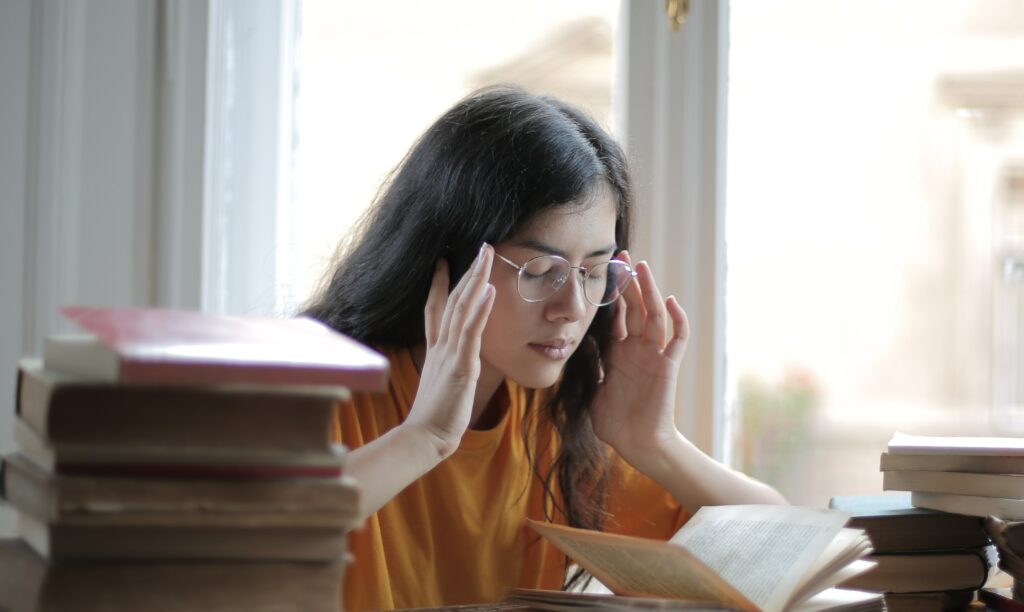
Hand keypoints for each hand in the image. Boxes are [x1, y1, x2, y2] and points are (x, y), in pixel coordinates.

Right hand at [402, 245, 495, 457]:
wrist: (424, 437)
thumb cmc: (435, 417)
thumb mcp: (441, 385)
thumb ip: (446, 369)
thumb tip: (454, 365)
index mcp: (436, 350)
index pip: (436, 309)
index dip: (440, 284)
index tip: (443, 261)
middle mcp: (441, 346)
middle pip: (453, 299)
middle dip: (467, 271)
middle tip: (480, 246)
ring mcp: (450, 353)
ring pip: (463, 308)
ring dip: (476, 279)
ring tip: (487, 255)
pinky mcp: (461, 366)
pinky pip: (471, 332)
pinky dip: (480, 309)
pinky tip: (489, 290)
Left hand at [590, 251, 689, 466]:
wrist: (635, 444)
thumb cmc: (614, 421)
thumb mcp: (590, 388)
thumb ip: (585, 365)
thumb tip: (566, 346)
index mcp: (618, 351)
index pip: (616, 314)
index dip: (611, 293)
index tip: (602, 270)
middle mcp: (637, 348)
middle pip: (635, 307)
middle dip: (629, 281)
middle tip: (623, 255)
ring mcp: (654, 355)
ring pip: (655, 315)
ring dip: (650, 291)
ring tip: (642, 267)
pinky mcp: (668, 367)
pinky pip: (677, 339)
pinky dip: (678, 320)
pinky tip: (670, 301)